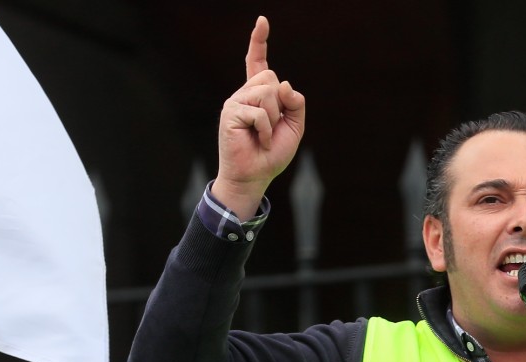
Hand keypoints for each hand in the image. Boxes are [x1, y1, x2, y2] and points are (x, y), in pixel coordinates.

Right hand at [213, 16, 305, 217]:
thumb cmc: (272, 153)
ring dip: (273, 119)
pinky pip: (259, 112)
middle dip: (279, 105)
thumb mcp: (294, 126)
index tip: (262, 22)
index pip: (258, 63)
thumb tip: (283, 83)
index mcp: (258, 94)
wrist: (255, 175)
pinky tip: (258, 140)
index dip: (259, 42)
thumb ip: (295, 102)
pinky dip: (266, 129)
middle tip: (271, 127)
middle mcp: (245, 94)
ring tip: (264, 135)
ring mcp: (235, 102)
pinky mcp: (230, 113)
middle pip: (271, 78)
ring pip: (267, 92)